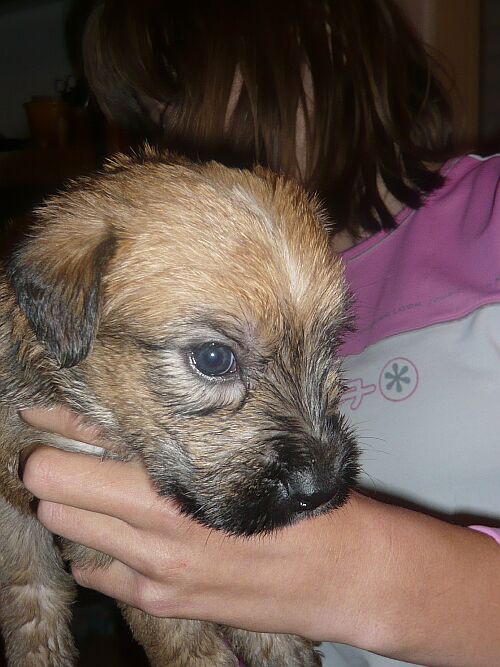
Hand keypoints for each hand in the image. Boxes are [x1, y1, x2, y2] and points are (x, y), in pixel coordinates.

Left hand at [21, 407, 499, 665]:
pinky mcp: (165, 602)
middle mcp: (152, 525)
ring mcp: (153, 571)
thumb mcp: (249, 451)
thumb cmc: (305, 498)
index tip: (39, 410)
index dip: (51, 424)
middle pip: (54, 488)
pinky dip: (97, 549)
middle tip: (74, 447)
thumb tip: (136, 413)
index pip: (79, 442)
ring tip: (98, 487)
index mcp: (176, 477)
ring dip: (75, 504)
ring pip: (68, 527)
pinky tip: (120, 535)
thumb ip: (187, 435)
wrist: (346, 572)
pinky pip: (98, 573)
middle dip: (57, 464)